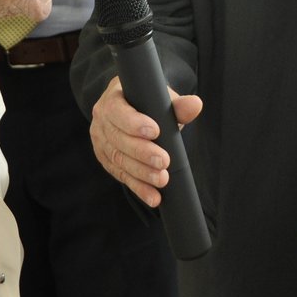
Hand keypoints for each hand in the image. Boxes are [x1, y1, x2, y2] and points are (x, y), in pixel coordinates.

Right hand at [89, 76, 202, 206]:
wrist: (134, 108)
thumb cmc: (148, 102)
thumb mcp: (161, 99)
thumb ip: (177, 104)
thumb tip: (195, 105)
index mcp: (113, 99)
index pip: (118, 112)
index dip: (134, 123)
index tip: (155, 131)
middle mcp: (102, 121)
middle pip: (119, 140)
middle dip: (142, 153)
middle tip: (164, 161)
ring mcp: (101, 142)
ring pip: (119, 160)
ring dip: (142, 173)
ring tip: (162, 180)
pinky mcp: (106, 161)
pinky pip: (122, 176)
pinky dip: (139, 188)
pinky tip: (153, 197)